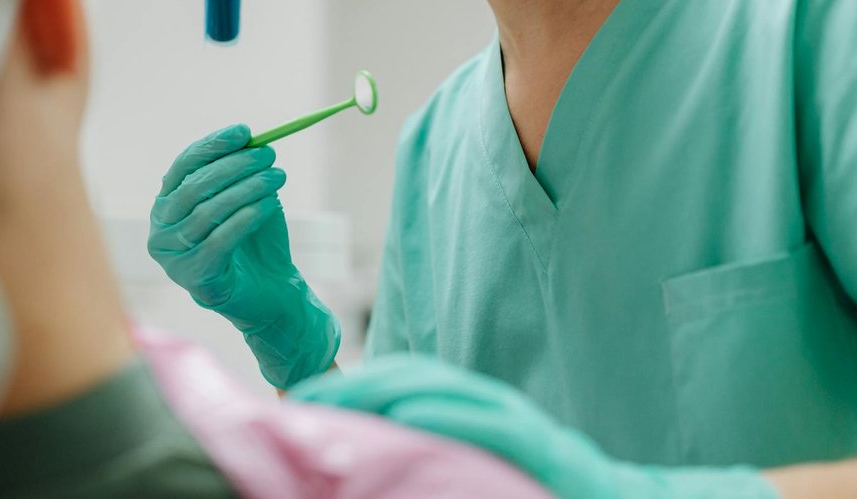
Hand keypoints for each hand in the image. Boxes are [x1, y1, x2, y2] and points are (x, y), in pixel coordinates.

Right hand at [148, 124, 339, 387]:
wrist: (271, 291)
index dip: (212, 146)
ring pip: (207, 213)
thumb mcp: (245, 197)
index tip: (244, 131)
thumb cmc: (254, 240)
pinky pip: (218, 241)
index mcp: (167, 205)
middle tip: (267, 154)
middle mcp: (161, 230)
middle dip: (234, 166)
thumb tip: (246, 136)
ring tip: (276, 176)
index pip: (183, 166)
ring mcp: (173, 258)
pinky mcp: (194, 278)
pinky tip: (268, 204)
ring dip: (246, 189)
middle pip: (194, 188)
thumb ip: (239, 170)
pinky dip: (244, 218)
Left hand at [290, 355, 775, 498]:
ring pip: (448, 391)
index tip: (304, 399)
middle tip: (304, 396)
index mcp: (482, 420)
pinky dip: (449, 415)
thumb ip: (442, 467)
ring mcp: (527, 430)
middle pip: (417, 378)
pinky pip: (493, 426)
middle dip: (358, 381)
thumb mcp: (487, 479)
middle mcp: (500, 414)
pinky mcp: (552, 454)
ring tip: (338, 400)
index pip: (410, 384)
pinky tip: (409, 415)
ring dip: (387, 389)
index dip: (357, 384)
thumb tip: (378, 468)